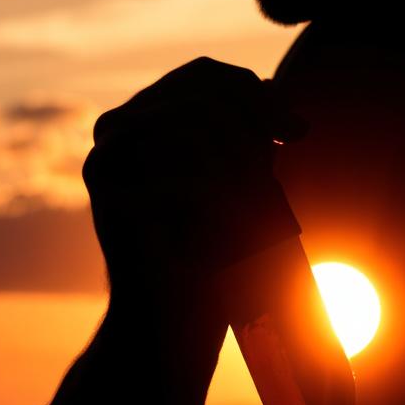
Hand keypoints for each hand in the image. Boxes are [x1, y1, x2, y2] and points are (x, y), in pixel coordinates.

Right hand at [82, 57, 306, 297]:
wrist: (171, 328)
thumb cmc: (212, 260)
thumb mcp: (243, 182)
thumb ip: (251, 134)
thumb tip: (273, 86)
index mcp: (146, 121)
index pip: (205, 75)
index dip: (258, 95)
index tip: (298, 132)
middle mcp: (117, 130)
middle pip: (200, 88)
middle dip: (255, 115)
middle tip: (287, 144)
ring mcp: (105, 157)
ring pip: (192, 118)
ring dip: (239, 150)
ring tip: (260, 191)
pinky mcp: (106, 191)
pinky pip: (178, 166)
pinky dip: (222, 190)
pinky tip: (244, 214)